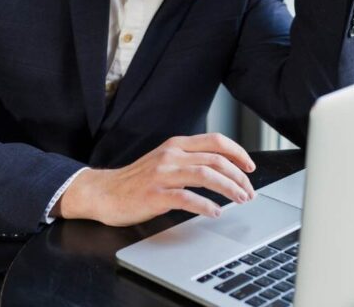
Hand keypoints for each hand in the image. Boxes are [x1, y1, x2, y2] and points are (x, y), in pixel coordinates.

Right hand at [54, 133, 256, 226]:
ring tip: (240, 200)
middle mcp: (171, 155)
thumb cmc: (136, 180)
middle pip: (215, 160)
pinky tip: (215, 212)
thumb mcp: (164, 161)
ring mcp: (162, 174)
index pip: (215, 141)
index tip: (250, 167)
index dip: (238, 152)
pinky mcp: (154, 194)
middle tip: (249, 191)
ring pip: (205, 175)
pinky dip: (205, 205)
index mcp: (175, 145)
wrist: (103, 192)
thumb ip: (189, 160)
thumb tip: (222, 168)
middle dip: (238, 176)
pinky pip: (186, 198)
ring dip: (228, 188)